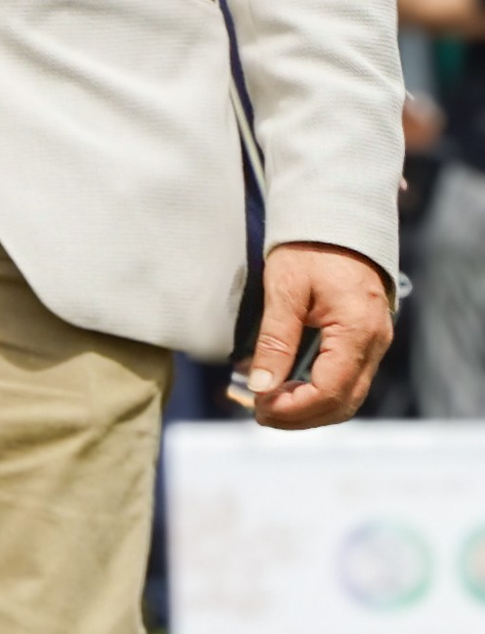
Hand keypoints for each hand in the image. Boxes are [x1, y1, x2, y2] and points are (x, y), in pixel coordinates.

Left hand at [249, 241, 394, 430]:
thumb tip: (261, 386)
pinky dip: (317, 391)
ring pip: (347, 396)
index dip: (293, 408)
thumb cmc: (311, 246)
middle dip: (299, 416)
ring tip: (268, 402)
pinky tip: (286, 385)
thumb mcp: (284, 289)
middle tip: (258, 411)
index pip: (330, 391)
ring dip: (308, 407)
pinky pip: (346, 378)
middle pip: (342, 403)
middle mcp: (375, 342)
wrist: (338, 217)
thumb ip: (275, 340)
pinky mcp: (365, 339)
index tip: (259, 406)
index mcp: (357, 330)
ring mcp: (374, 342)